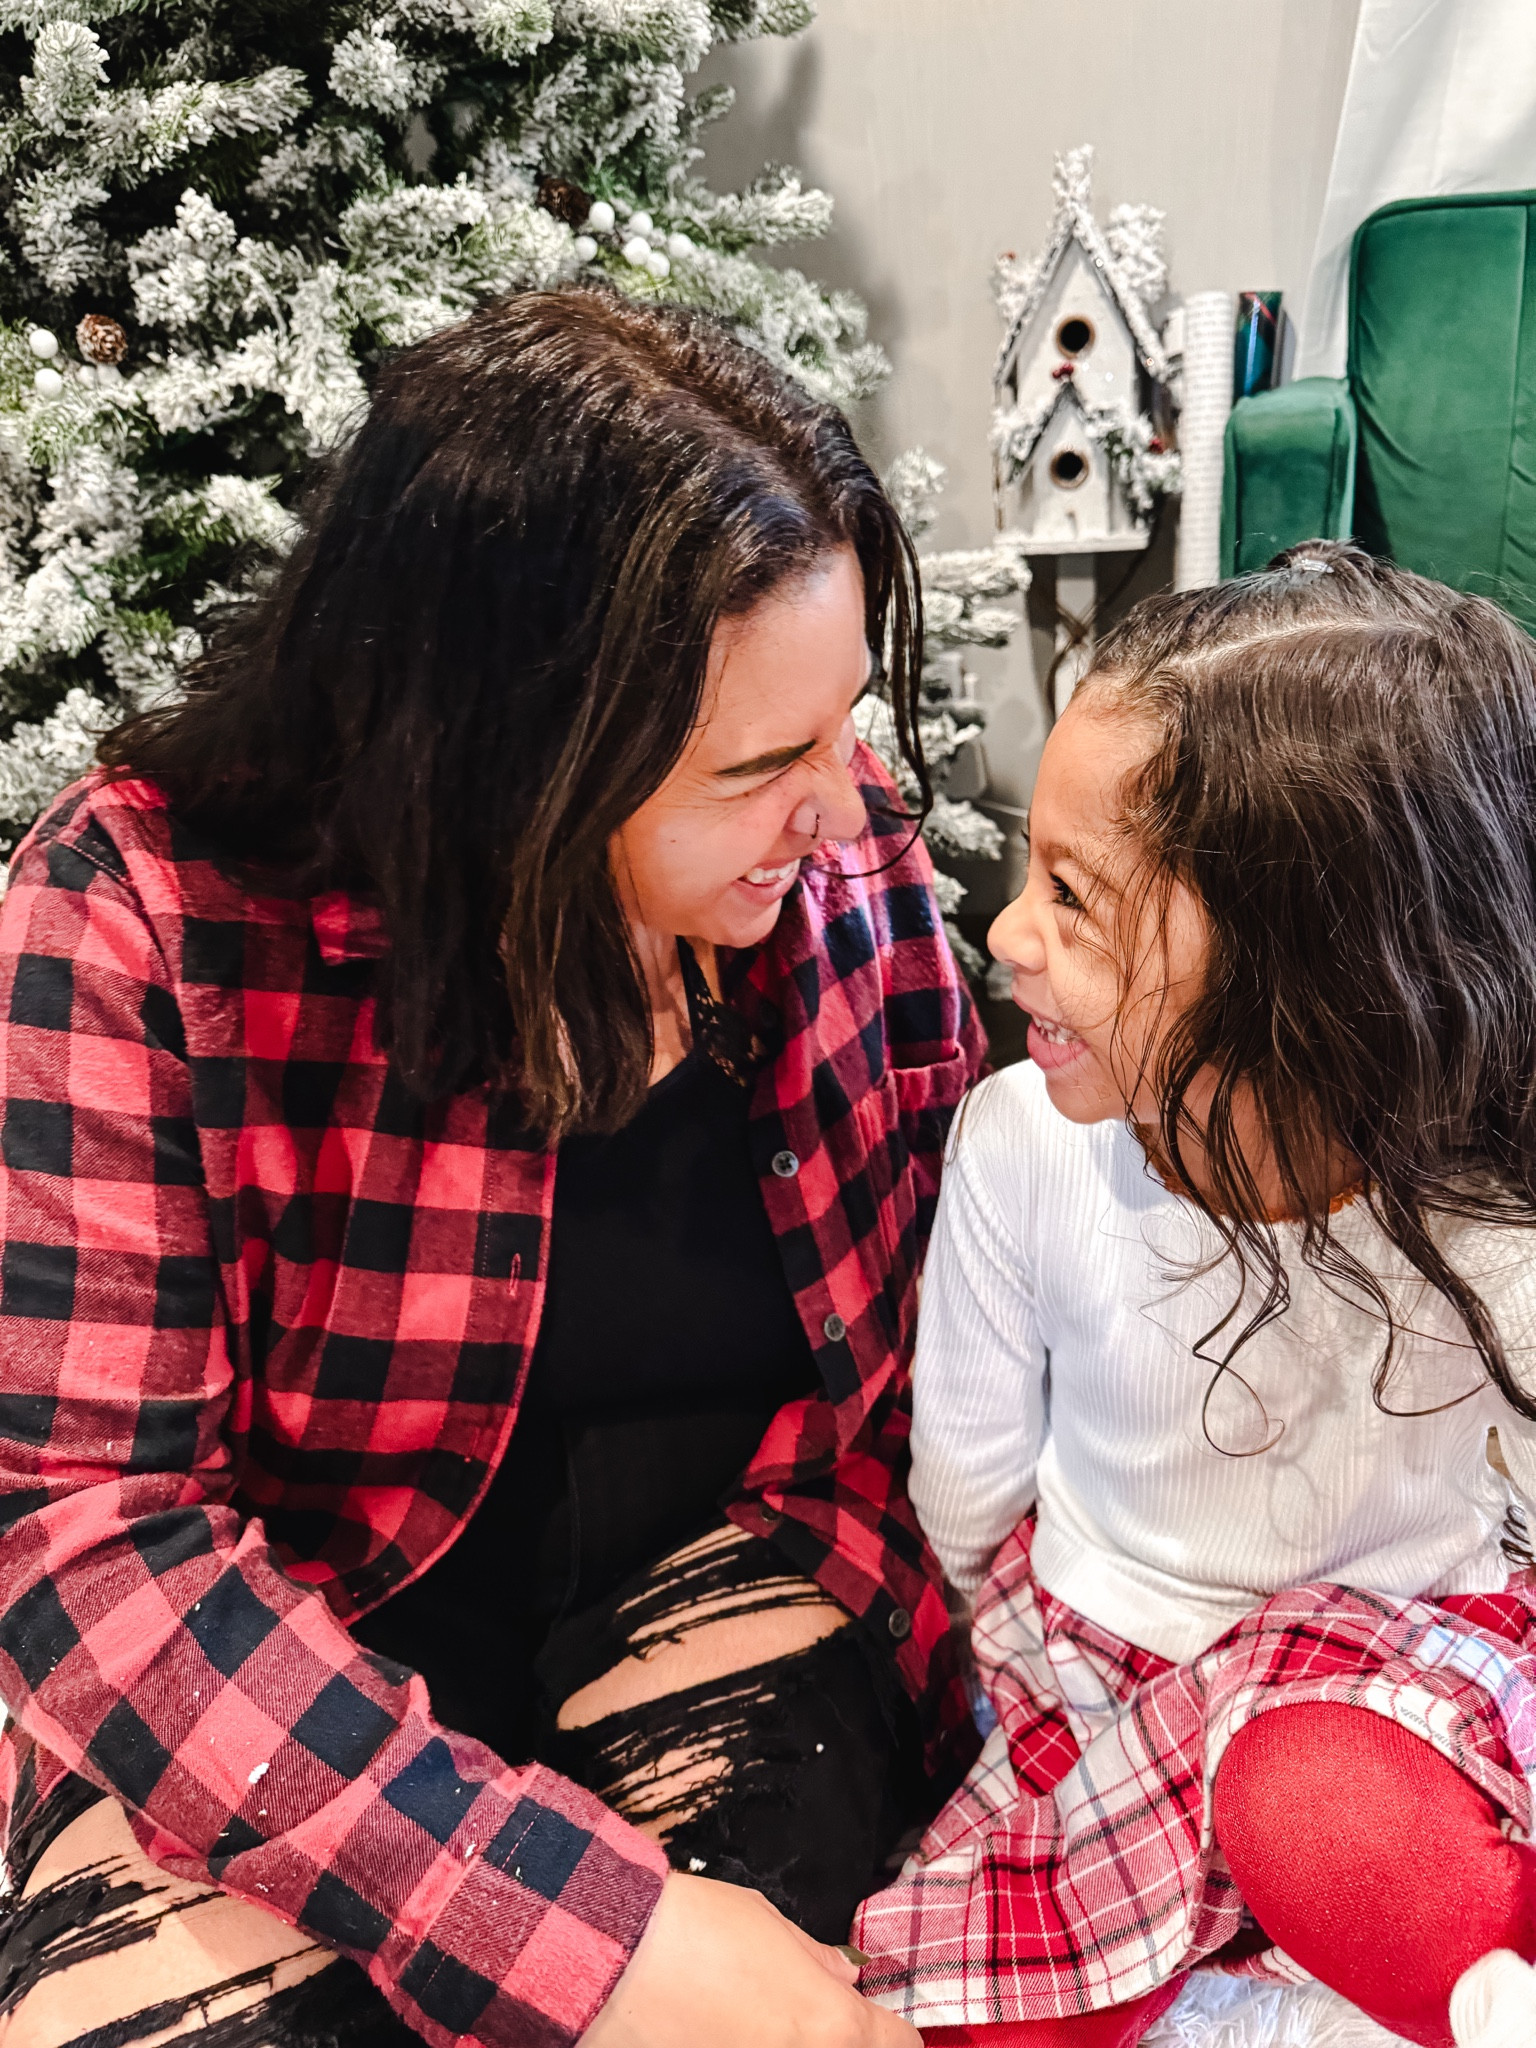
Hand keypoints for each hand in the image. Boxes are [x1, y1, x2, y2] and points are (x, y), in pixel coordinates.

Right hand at [582, 1872, 920, 2047]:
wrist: (611, 1958)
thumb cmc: (688, 1929)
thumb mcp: (765, 1922)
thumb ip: (812, 1957)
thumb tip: (840, 1974)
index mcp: (829, 2024)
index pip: (895, 2044)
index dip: (892, 2033)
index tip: (882, 2027)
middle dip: (836, 2040)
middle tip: (803, 2020)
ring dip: (778, 2043)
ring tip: (752, 2023)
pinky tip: (716, 2034)